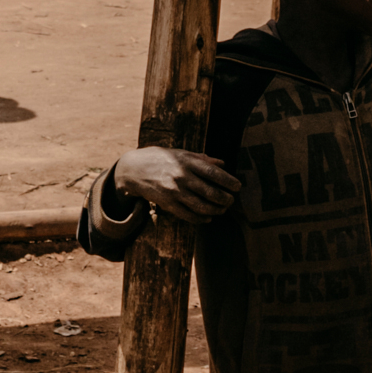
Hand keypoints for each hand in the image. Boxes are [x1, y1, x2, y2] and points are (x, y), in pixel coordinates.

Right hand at [111, 146, 235, 222]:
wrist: (133, 169)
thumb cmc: (161, 159)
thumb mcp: (181, 153)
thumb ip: (202, 159)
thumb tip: (222, 164)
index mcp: (187, 162)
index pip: (213, 173)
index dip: (228, 181)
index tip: (238, 186)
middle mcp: (182, 177)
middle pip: (210, 192)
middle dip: (225, 199)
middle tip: (231, 200)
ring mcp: (174, 192)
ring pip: (201, 206)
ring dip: (215, 210)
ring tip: (222, 209)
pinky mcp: (167, 204)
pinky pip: (188, 215)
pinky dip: (201, 218)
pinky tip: (208, 218)